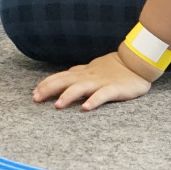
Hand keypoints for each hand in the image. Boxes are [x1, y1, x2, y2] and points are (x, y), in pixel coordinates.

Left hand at [32, 52, 152, 110]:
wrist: (137, 61)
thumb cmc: (113, 67)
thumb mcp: (91, 69)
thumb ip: (77, 74)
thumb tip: (62, 77)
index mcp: (82, 73)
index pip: (59, 77)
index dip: (46, 84)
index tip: (33, 93)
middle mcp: (88, 77)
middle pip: (64, 81)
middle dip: (49, 89)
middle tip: (36, 99)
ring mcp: (101, 82)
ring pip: (81, 88)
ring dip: (68, 95)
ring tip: (58, 105)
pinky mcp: (115, 88)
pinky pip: (103, 94)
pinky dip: (94, 100)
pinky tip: (85, 107)